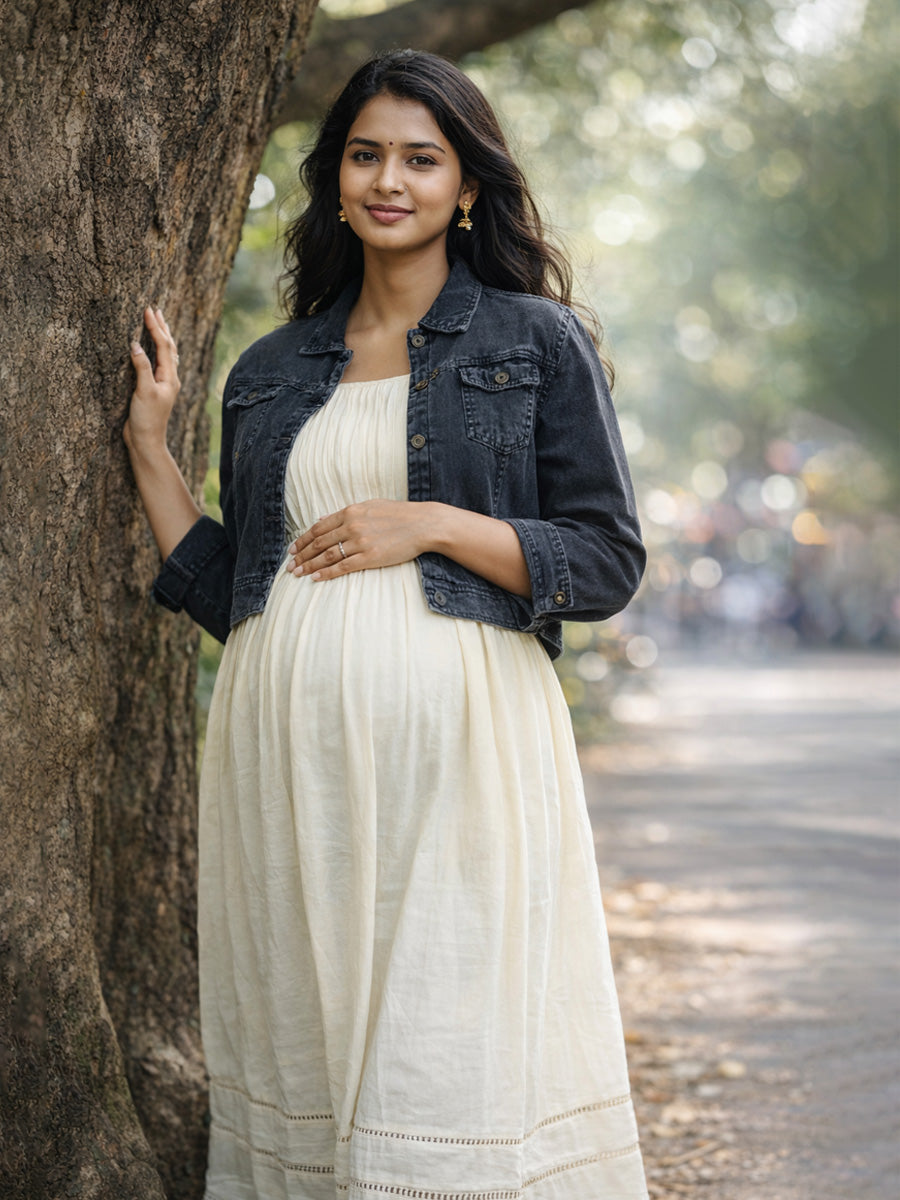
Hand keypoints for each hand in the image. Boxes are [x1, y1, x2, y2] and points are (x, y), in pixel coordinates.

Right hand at [124, 306, 180, 451]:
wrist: (146, 441)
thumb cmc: (147, 418)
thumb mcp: (144, 391)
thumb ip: (141, 367)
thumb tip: (135, 345)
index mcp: (170, 377)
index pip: (163, 346)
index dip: (155, 327)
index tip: (148, 310)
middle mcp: (169, 378)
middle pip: (168, 347)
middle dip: (162, 328)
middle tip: (155, 310)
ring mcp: (162, 384)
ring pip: (165, 355)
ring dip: (161, 338)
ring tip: (158, 323)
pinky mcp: (153, 390)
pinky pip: (157, 364)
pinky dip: (155, 352)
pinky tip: (152, 350)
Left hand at [286, 500, 435, 580]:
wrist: (423, 524)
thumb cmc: (399, 514)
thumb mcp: (370, 506)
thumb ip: (346, 513)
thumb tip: (323, 518)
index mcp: (351, 512)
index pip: (319, 528)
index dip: (303, 540)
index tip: (293, 549)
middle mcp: (352, 526)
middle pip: (318, 542)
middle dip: (301, 555)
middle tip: (290, 565)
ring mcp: (360, 542)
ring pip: (327, 556)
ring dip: (309, 566)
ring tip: (297, 573)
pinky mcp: (370, 557)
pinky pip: (342, 567)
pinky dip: (327, 573)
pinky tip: (316, 578)